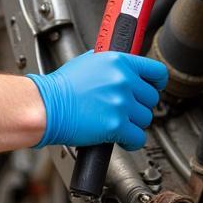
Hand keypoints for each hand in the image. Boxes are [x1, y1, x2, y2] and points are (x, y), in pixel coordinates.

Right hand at [27, 50, 167, 150]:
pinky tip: (119, 137)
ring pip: (145, 119)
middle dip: (138, 105)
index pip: (156, 71)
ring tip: (114, 120)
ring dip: (132, 123)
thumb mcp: (87, 62)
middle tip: (122, 108)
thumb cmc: (62, 86)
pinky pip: (138, 138)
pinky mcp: (116, 125)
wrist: (46, 105)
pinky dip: (130, 141)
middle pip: (151, 98)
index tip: (153, 87)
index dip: (156, 82)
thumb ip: (111, 64)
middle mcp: (122, 80)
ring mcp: (120, 103)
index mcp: (118, 61)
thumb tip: (124, 68)